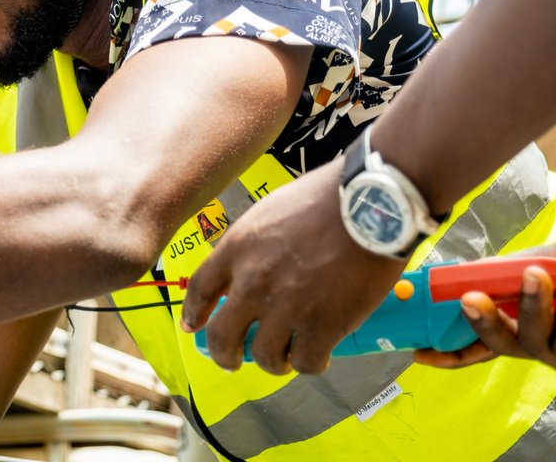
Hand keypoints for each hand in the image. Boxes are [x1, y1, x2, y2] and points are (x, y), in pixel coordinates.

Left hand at [180, 158, 405, 373]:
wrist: (369, 204)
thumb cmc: (327, 199)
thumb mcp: (271, 211)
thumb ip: (253, 244)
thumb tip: (249, 268)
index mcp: (237, 248)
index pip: (199, 290)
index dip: (194, 314)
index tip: (193, 327)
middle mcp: (253, 281)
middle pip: (221, 336)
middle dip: (224, 355)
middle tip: (233, 360)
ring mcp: (286, 306)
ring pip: (265, 357)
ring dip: (274, 361)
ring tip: (287, 356)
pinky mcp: (322, 326)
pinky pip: (306, 363)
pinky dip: (311, 364)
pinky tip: (319, 354)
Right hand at [415, 247, 555, 369]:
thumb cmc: (555, 268)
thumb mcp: (529, 261)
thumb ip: (498, 269)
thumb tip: (459, 273)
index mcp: (514, 328)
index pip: (475, 347)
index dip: (447, 354)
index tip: (419, 353)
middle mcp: (535, 343)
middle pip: (501, 344)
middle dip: (484, 323)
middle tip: (470, 298)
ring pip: (537, 339)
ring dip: (533, 306)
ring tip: (535, 274)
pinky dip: (555, 304)